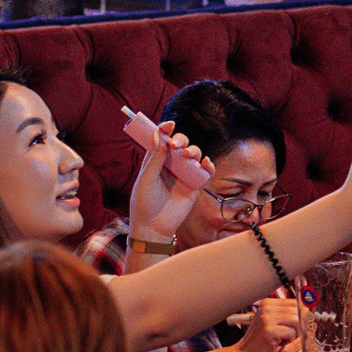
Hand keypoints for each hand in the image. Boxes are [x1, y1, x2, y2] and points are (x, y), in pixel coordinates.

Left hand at [129, 121, 212, 239]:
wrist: (152, 227)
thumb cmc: (144, 202)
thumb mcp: (146, 178)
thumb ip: (155, 158)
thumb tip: (158, 135)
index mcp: (157, 161)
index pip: (163, 140)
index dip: (166, 130)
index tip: (168, 125)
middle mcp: (172, 165)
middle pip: (181, 145)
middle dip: (181, 140)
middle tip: (175, 145)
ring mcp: (184, 175)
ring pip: (194, 155)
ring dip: (193, 151)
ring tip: (187, 155)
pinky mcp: (194, 187)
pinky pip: (205, 173)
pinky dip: (208, 166)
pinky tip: (206, 163)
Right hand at [235, 296, 302, 351]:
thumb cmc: (260, 343)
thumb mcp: (273, 324)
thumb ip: (287, 316)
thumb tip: (309, 312)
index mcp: (268, 303)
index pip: (295, 303)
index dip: (302, 315)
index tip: (301, 326)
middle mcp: (267, 307)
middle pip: (297, 312)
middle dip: (300, 326)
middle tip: (292, 336)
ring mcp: (267, 317)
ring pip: (296, 322)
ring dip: (294, 334)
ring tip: (282, 340)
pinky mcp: (269, 330)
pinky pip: (291, 333)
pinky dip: (288, 342)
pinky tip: (277, 344)